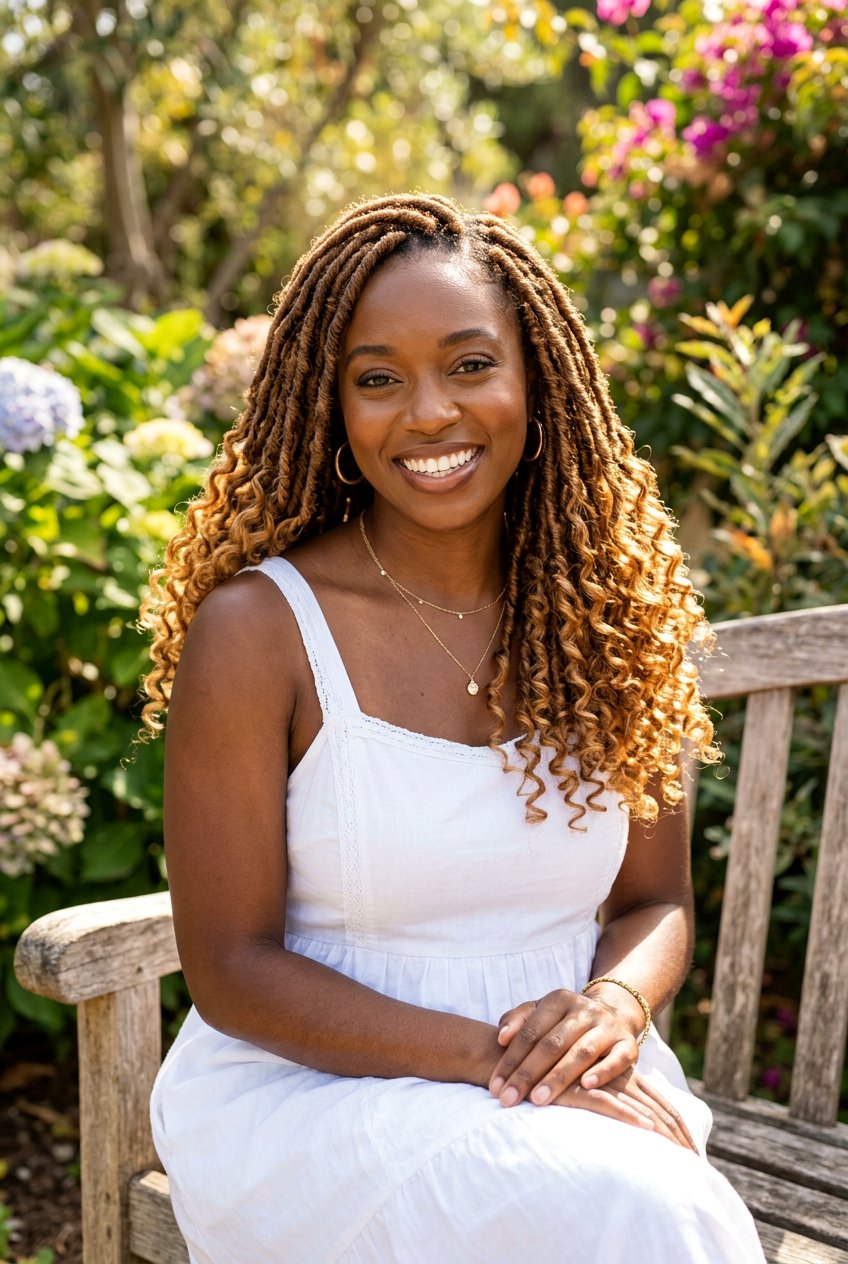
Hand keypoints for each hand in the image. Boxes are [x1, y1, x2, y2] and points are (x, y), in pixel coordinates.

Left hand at [488, 989, 639, 1107]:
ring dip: (558, 1077)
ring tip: (537, 1100)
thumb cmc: (563, 1022)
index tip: (495, 1087)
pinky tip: (586, 1086)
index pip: (530, 1031)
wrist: (612, 1014)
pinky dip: (603, 1072)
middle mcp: (584, 1010)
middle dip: (527, 1074)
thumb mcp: (540, 1013)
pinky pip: (617, 1059)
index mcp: (558, 1000)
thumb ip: (517, 1020)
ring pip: (581, 1052)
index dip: (511, 1060)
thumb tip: (501, 1037)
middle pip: (551, 1043)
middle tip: (508, 1099)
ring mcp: (607, 1026)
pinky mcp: (628, 1044)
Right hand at [550, 1067, 698, 1151]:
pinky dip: (628, 1115)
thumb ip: (608, 1102)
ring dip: (662, 1133)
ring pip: (640, 1108)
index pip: (663, 1106)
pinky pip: (608, 1102)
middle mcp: (620, 1079)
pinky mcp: (579, 1088)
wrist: (519, 1057)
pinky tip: (645, 1128)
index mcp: (626, 1078)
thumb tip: (635, 1129)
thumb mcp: (587, 1090)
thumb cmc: (553, 1077)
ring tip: (680, 1157)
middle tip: (697, 1163)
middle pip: (660, 1110)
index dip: (681, 1128)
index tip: (695, 1154)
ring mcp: (601, 1082)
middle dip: (680, 1138)